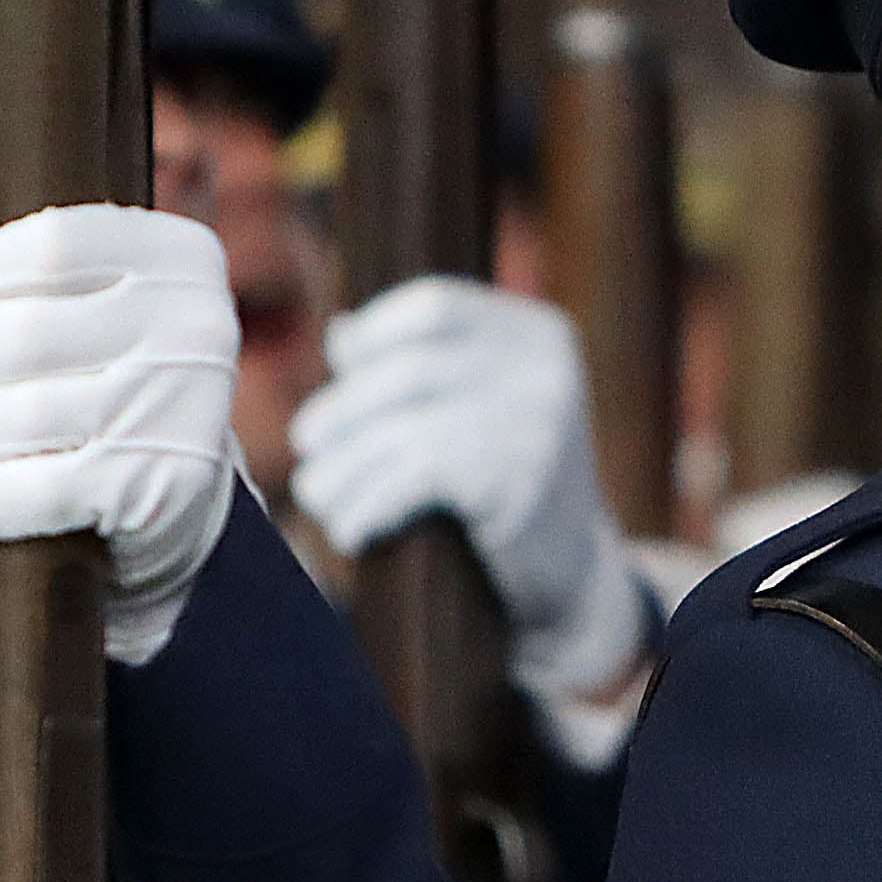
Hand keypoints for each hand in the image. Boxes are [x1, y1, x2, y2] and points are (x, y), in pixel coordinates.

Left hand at [0, 204, 242, 668]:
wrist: (181, 481)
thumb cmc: (106, 374)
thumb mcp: (104, 300)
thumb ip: (41, 277)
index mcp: (177, 258)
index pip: (51, 245)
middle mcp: (195, 327)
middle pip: (24, 333)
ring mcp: (179, 410)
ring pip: (20, 417)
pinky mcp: (158, 487)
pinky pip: (36, 491)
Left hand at [288, 277, 647, 703]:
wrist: (571, 574)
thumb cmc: (504, 483)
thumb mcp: (479, 405)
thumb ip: (423, 363)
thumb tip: (342, 332)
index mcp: (539, 335)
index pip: (434, 306)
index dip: (372, 335)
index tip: (341, 373)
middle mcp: (547, 369)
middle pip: (408, 371)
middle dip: (342, 412)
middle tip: (309, 447)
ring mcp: (542, 425)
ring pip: (404, 430)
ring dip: (343, 470)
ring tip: (320, 495)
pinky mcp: (524, 485)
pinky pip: (417, 479)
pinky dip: (368, 505)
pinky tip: (353, 529)